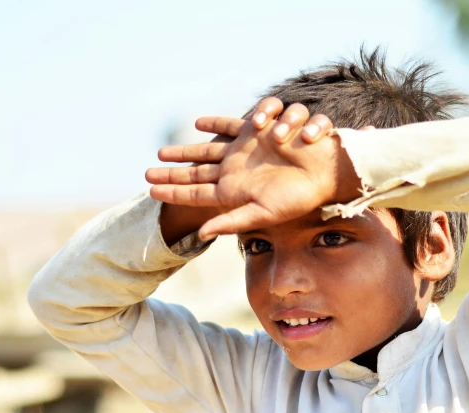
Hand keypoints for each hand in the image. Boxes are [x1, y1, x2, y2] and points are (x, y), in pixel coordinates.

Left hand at [146, 97, 360, 239]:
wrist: (323, 172)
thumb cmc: (296, 198)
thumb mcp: (261, 213)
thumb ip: (231, 221)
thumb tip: (201, 234)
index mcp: (233, 192)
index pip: (195, 192)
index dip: (172, 191)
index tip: (149, 191)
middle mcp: (235, 171)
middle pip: (195, 170)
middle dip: (171, 171)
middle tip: (146, 171)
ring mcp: (243, 151)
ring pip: (206, 150)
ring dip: (185, 150)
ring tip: (162, 151)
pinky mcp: (256, 132)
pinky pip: (231, 125)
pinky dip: (215, 123)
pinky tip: (198, 123)